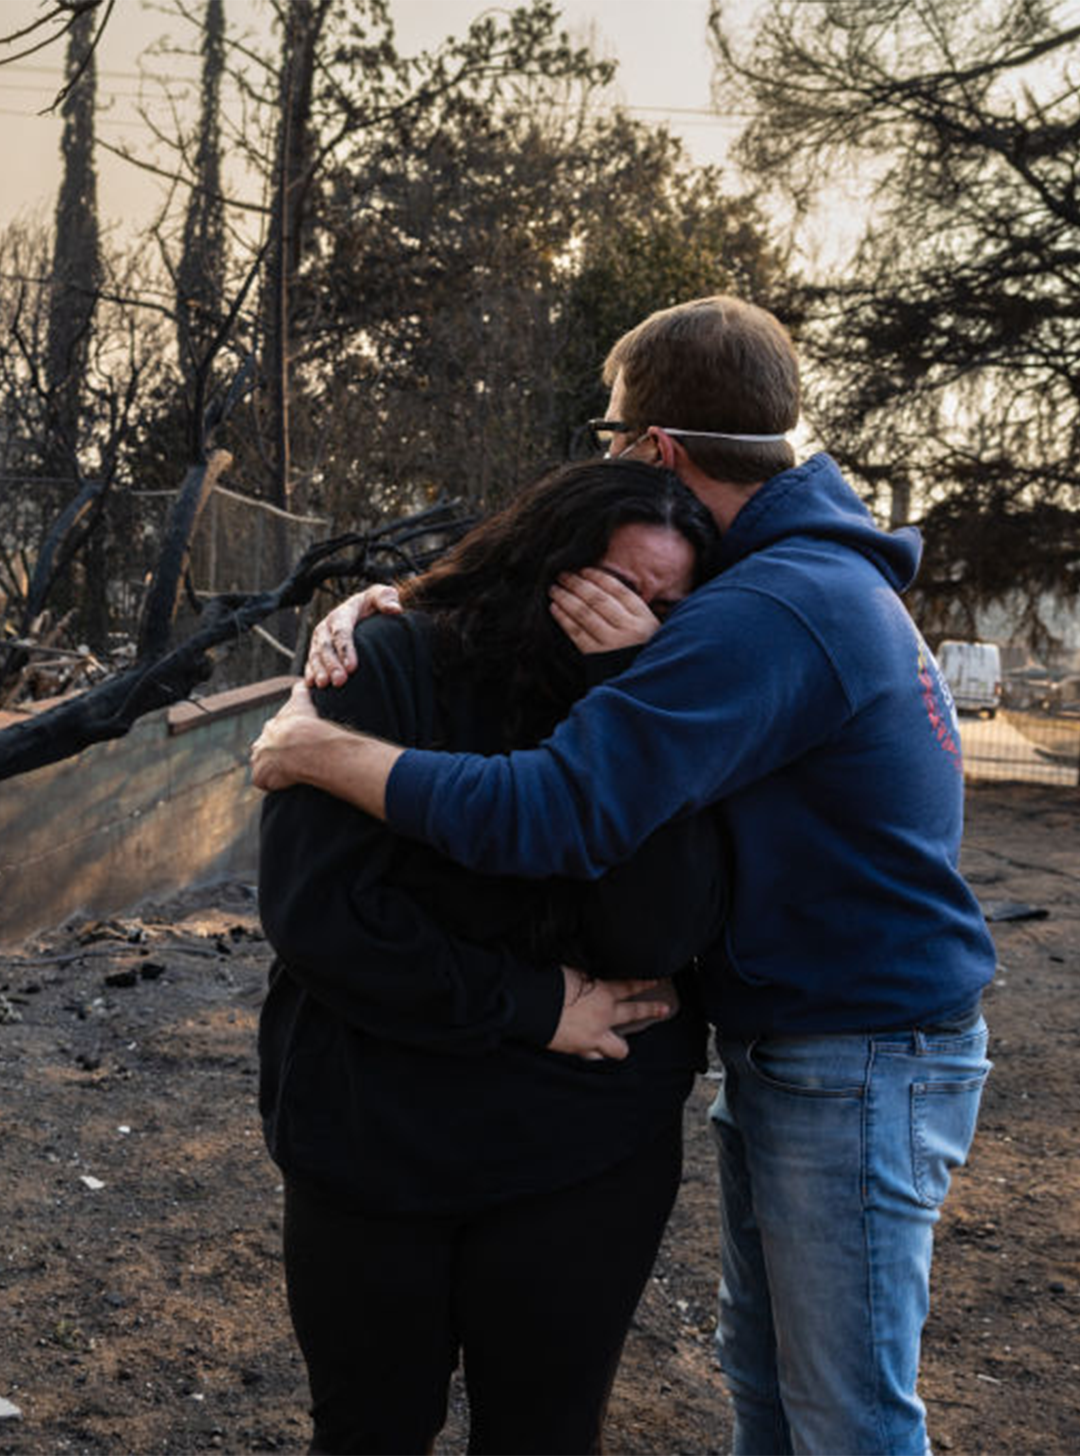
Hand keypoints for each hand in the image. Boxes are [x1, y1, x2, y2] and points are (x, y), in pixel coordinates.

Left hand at [251, 679, 327, 790]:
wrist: (303, 743)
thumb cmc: (305, 723)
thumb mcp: (302, 701)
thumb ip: (300, 691)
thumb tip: (302, 682)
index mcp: (271, 727)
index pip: (273, 732)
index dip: (283, 738)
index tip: (294, 742)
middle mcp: (261, 744)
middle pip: (263, 750)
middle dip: (274, 754)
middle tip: (291, 759)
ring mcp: (259, 761)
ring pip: (263, 767)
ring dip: (272, 770)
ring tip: (289, 773)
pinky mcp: (260, 777)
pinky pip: (264, 782)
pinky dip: (273, 784)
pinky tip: (286, 782)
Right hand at [305, 586, 401, 687]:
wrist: (361, 609)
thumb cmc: (372, 604)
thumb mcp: (380, 596)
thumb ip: (386, 598)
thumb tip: (395, 609)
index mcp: (341, 614)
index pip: (342, 632)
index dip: (345, 649)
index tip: (353, 667)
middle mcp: (326, 627)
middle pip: (325, 647)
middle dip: (332, 665)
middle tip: (340, 681)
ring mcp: (319, 640)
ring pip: (315, 656)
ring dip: (319, 671)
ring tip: (324, 685)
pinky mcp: (316, 652)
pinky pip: (310, 663)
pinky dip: (310, 673)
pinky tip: (312, 686)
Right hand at [547, 967, 670, 1060]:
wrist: (531, 1004)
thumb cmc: (548, 984)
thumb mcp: (572, 973)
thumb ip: (586, 979)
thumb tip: (589, 978)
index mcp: (602, 993)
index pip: (629, 986)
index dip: (644, 983)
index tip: (655, 981)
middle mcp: (603, 1015)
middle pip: (634, 1013)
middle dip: (651, 1010)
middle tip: (663, 1009)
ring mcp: (594, 1036)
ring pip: (619, 1048)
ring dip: (617, 1046)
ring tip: (617, 1044)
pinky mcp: (579, 1050)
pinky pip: (592, 1056)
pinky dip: (591, 1053)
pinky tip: (589, 1051)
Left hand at [549, 568, 660, 653]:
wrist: (645, 689)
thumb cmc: (646, 656)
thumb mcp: (653, 631)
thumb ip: (634, 612)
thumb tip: (607, 588)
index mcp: (645, 618)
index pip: (619, 590)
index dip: (599, 577)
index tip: (583, 570)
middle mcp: (629, 628)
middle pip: (598, 599)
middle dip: (577, 584)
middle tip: (562, 574)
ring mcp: (613, 643)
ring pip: (584, 613)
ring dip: (566, 598)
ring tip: (554, 589)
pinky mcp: (598, 657)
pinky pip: (576, 633)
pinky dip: (564, 619)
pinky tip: (555, 608)